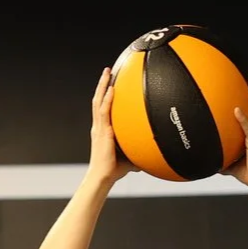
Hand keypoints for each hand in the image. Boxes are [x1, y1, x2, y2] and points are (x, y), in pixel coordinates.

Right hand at [88, 68, 133, 186]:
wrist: (102, 177)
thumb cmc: (113, 171)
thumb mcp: (128, 158)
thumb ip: (137, 153)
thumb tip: (148, 156)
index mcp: (102, 131)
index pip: (102, 109)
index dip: (104, 96)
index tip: (109, 84)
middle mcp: (99, 127)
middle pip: (98, 100)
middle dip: (102, 84)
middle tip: (107, 71)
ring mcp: (99, 128)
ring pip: (98, 101)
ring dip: (103, 85)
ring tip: (107, 72)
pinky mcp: (102, 132)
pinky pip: (104, 112)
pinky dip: (107, 100)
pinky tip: (111, 89)